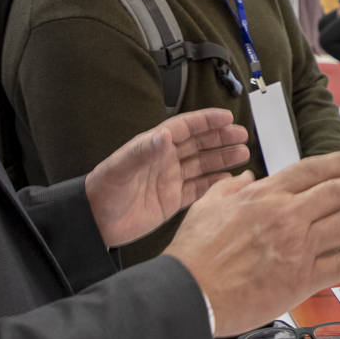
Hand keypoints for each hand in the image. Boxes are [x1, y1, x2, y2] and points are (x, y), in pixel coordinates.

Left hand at [85, 109, 249, 248]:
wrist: (96, 222)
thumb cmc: (104, 190)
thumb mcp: (122, 167)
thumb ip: (144, 151)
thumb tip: (164, 135)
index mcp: (154, 147)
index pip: (185, 127)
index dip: (206, 120)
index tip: (227, 116)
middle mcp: (164, 160)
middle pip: (198, 144)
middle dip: (221, 137)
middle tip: (242, 135)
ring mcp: (170, 180)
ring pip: (202, 165)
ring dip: (222, 158)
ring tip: (242, 153)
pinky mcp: (172, 201)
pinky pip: (199, 188)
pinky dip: (215, 183)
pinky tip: (229, 179)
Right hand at [163, 151, 339, 336]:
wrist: (190, 292)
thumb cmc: (194, 256)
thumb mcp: (205, 207)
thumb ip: (228, 189)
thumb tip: (243, 178)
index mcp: (264, 196)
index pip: (311, 171)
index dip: (339, 163)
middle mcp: (286, 216)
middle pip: (338, 193)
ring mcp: (298, 247)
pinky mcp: (302, 278)